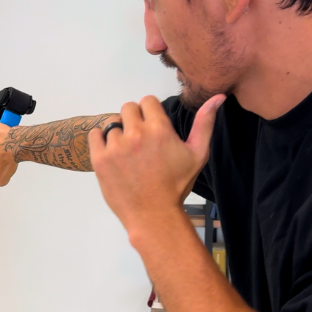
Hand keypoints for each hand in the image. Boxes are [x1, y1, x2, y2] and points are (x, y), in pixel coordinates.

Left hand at [88, 94, 225, 234]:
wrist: (153, 215)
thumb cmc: (176, 185)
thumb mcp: (198, 154)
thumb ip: (205, 123)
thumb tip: (218, 97)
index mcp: (159, 129)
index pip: (147, 101)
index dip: (149, 112)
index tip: (151, 127)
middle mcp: (136, 134)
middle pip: (128, 108)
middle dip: (133, 120)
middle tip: (138, 140)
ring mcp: (115, 147)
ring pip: (111, 124)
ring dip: (118, 133)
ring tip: (126, 152)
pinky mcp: (100, 159)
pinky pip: (94, 135)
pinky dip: (100, 140)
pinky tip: (111, 152)